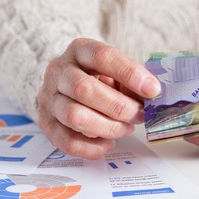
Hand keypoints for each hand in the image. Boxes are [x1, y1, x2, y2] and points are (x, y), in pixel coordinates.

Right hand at [37, 38, 160, 158]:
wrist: (65, 85)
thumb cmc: (98, 77)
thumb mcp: (115, 70)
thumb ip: (131, 79)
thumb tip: (152, 94)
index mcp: (80, 51)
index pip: (103, 57)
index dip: (130, 74)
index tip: (152, 90)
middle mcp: (58, 72)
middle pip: (85, 89)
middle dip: (119, 107)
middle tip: (139, 115)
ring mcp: (49, 98)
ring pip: (75, 117)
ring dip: (108, 127)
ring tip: (126, 128)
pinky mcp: (46, 124)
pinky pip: (67, 141)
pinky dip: (92, 147)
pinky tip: (109, 143)